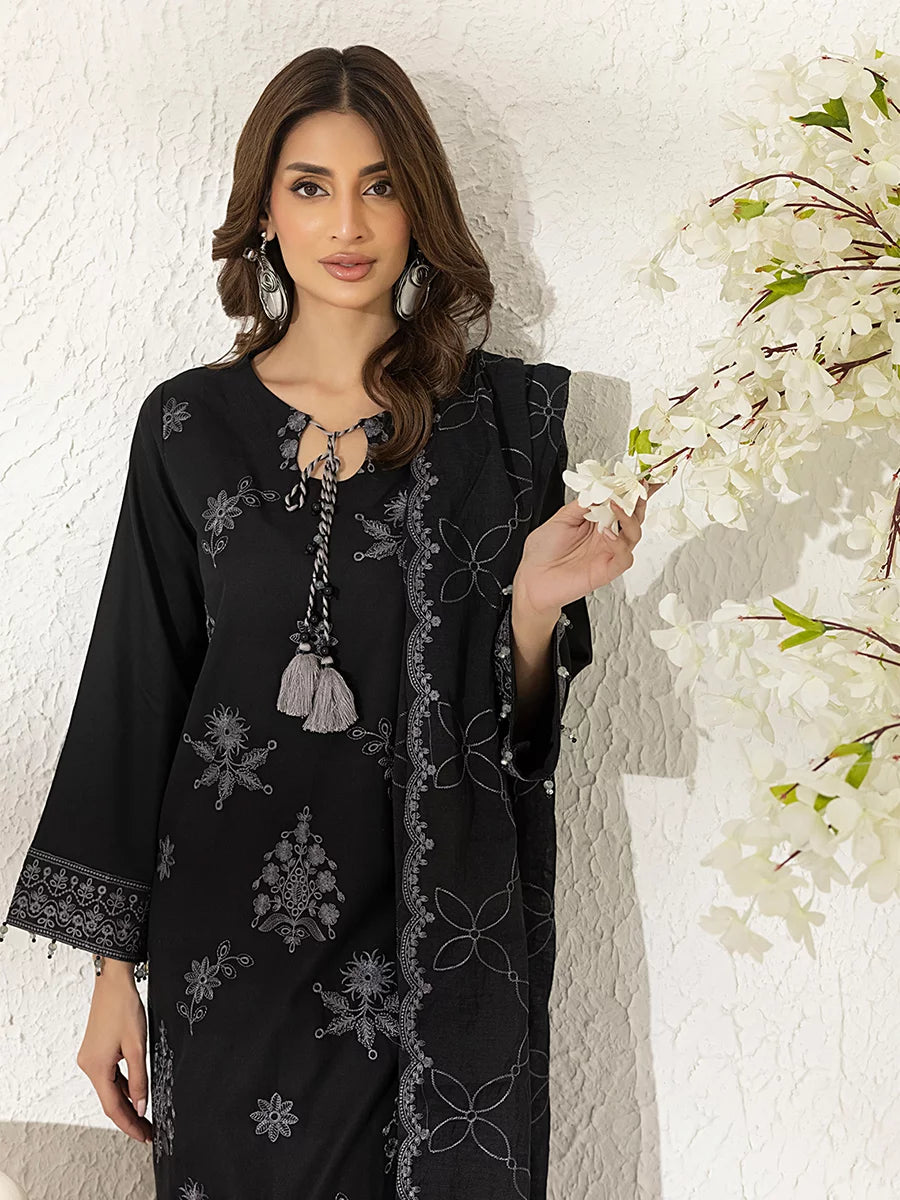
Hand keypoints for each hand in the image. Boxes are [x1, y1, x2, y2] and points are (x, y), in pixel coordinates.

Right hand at [76, 966, 152, 1144]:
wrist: (113, 982)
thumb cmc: (124, 1008)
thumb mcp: (137, 1046)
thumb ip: (139, 1079)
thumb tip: (142, 1106)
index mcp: (96, 1068)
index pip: (114, 1107)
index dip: (130, 1124)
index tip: (144, 1136)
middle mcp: (88, 1066)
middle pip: (110, 1100)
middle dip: (129, 1117)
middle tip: (148, 1131)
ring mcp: (90, 1058)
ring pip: (110, 1088)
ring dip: (127, 1102)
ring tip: (145, 1116)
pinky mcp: (95, 1051)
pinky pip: (110, 1075)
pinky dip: (122, 1085)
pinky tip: (135, 1091)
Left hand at [513, 484, 656, 617]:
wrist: (533, 579)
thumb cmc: (543, 552)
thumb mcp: (561, 518)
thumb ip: (583, 504)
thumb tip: (601, 488)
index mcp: (597, 521)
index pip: (621, 502)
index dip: (634, 490)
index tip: (644, 475)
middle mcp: (607, 535)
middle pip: (635, 515)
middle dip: (641, 498)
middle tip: (640, 484)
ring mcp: (609, 552)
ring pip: (634, 533)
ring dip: (629, 517)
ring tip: (617, 506)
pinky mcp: (608, 569)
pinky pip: (624, 556)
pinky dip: (619, 543)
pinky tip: (607, 533)